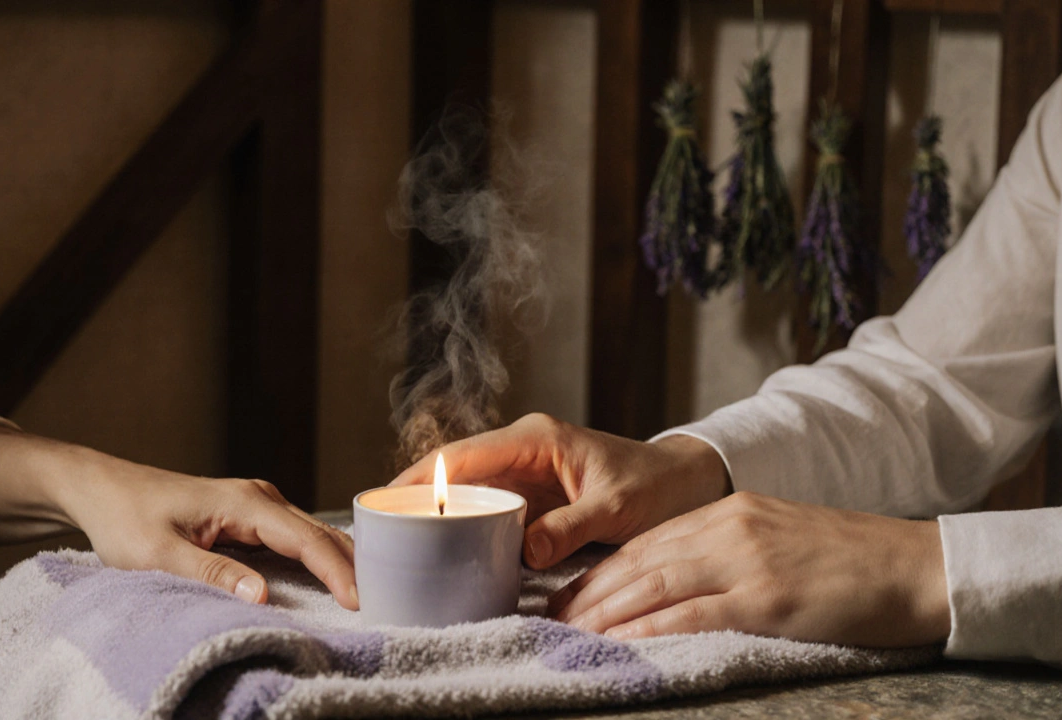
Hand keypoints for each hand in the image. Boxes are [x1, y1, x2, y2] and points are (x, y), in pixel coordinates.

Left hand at [0, 425, 357, 609]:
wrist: (101, 489)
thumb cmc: (125, 518)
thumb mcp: (159, 554)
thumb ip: (211, 573)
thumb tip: (261, 594)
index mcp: (244, 502)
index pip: (306, 539)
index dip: (337, 571)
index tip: (361, 601)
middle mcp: (259, 498)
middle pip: (320, 533)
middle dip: (354, 566)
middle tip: (385, 603)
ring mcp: (256, 505)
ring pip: (313, 534)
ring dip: (340, 561)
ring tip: (369, 594)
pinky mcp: (249, 516)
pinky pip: (296, 538)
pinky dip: (319, 557)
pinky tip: (333, 579)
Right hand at [389, 413, 729, 568]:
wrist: (683, 482)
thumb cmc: (654, 485)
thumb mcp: (616, 508)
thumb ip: (571, 526)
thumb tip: (524, 548)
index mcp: (534, 439)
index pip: (463, 453)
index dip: (420, 475)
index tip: (384, 496)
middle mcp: (520, 450)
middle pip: (452, 471)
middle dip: (416, 496)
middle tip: (378, 527)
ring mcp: (523, 474)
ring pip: (465, 491)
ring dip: (436, 513)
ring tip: (396, 541)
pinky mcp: (530, 497)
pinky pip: (486, 508)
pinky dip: (464, 525)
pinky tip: (442, 548)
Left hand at [548, 492, 950, 646]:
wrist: (915, 565)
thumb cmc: (847, 560)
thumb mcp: (774, 539)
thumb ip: (724, 552)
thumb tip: (672, 586)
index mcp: (726, 511)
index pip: (643, 542)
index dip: (598, 572)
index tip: (566, 597)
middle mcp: (727, 527)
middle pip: (638, 562)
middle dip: (588, 594)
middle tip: (551, 622)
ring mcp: (746, 560)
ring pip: (654, 584)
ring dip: (605, 614)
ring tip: (570, 637)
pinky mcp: (767, 597)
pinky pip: (693, 614)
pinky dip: (650, 631)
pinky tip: (620, 646)